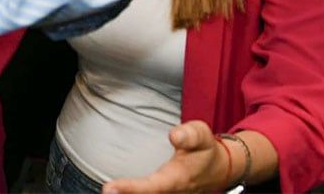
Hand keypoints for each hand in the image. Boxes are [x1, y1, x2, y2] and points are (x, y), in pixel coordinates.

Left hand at [103, 121, 227, 193]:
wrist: (218, 168)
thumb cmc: (204, 149)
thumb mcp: (202, 135)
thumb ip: (189, 134)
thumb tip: (173, 135)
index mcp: (177, 180)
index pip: (151, 187)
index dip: (131, 189)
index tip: (109, 188)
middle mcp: (170, 193)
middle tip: (105, 191)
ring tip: (108, 192)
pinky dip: (130, 193)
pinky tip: (115, 192)